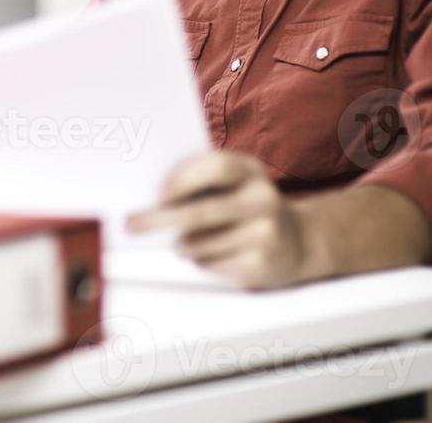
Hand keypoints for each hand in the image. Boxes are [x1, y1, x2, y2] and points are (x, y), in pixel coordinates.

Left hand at [126, 151, 317, 289]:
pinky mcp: (262, 264)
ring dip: (181, 244)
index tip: (158, 194)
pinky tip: (210, 254)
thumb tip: (152, 196)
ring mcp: (266, 233)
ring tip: (181, 242)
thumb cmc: (247, 206)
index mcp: (250, 171)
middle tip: (132, 224)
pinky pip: (212, 264)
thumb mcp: (236, 183)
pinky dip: (200, 260)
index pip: (218, 168)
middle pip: (201, 212)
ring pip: (200, 243)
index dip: (185, 179)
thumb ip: (203, 180)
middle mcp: (262, 198)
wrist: (298, 241)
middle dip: (159, 219)